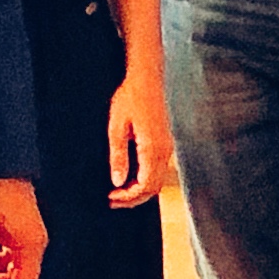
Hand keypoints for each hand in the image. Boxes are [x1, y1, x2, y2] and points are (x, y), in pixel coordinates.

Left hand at [105, 65, 177, 204]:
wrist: (146, 78)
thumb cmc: (130, 98)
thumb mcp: (116, 127)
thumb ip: (118, 156)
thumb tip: (118, 181)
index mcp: (153, 148)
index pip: (145, 186)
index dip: (129, 197)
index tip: (111, 198)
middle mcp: (164, 151)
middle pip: (153, 188)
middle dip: (133, 199)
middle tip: (113, 200)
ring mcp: (167, 147)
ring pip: (157, 181)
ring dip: (139, 190)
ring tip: (119, 191)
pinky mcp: (165, 143)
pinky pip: (158, 170)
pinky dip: (145, 180)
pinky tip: (130, 177)